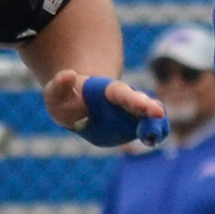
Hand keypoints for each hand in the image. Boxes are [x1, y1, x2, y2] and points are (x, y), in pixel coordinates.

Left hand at [48, 68, 166, 147]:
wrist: (76, 109)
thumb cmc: (66, 100)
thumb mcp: (55, 93)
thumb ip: (59, 85)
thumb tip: (70, 74)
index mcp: (106, 92)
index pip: (122, 94)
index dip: (134, 99)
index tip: (146, 104)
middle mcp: (123, 102)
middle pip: (139, 104)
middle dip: (149, 108)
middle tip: (159, 114)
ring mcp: (130, 116)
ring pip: (146, 118)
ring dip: (154, 124)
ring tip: (158, 134)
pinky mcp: (131, 129)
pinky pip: (145, 132)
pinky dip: (153, 135)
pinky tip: (155, 139)